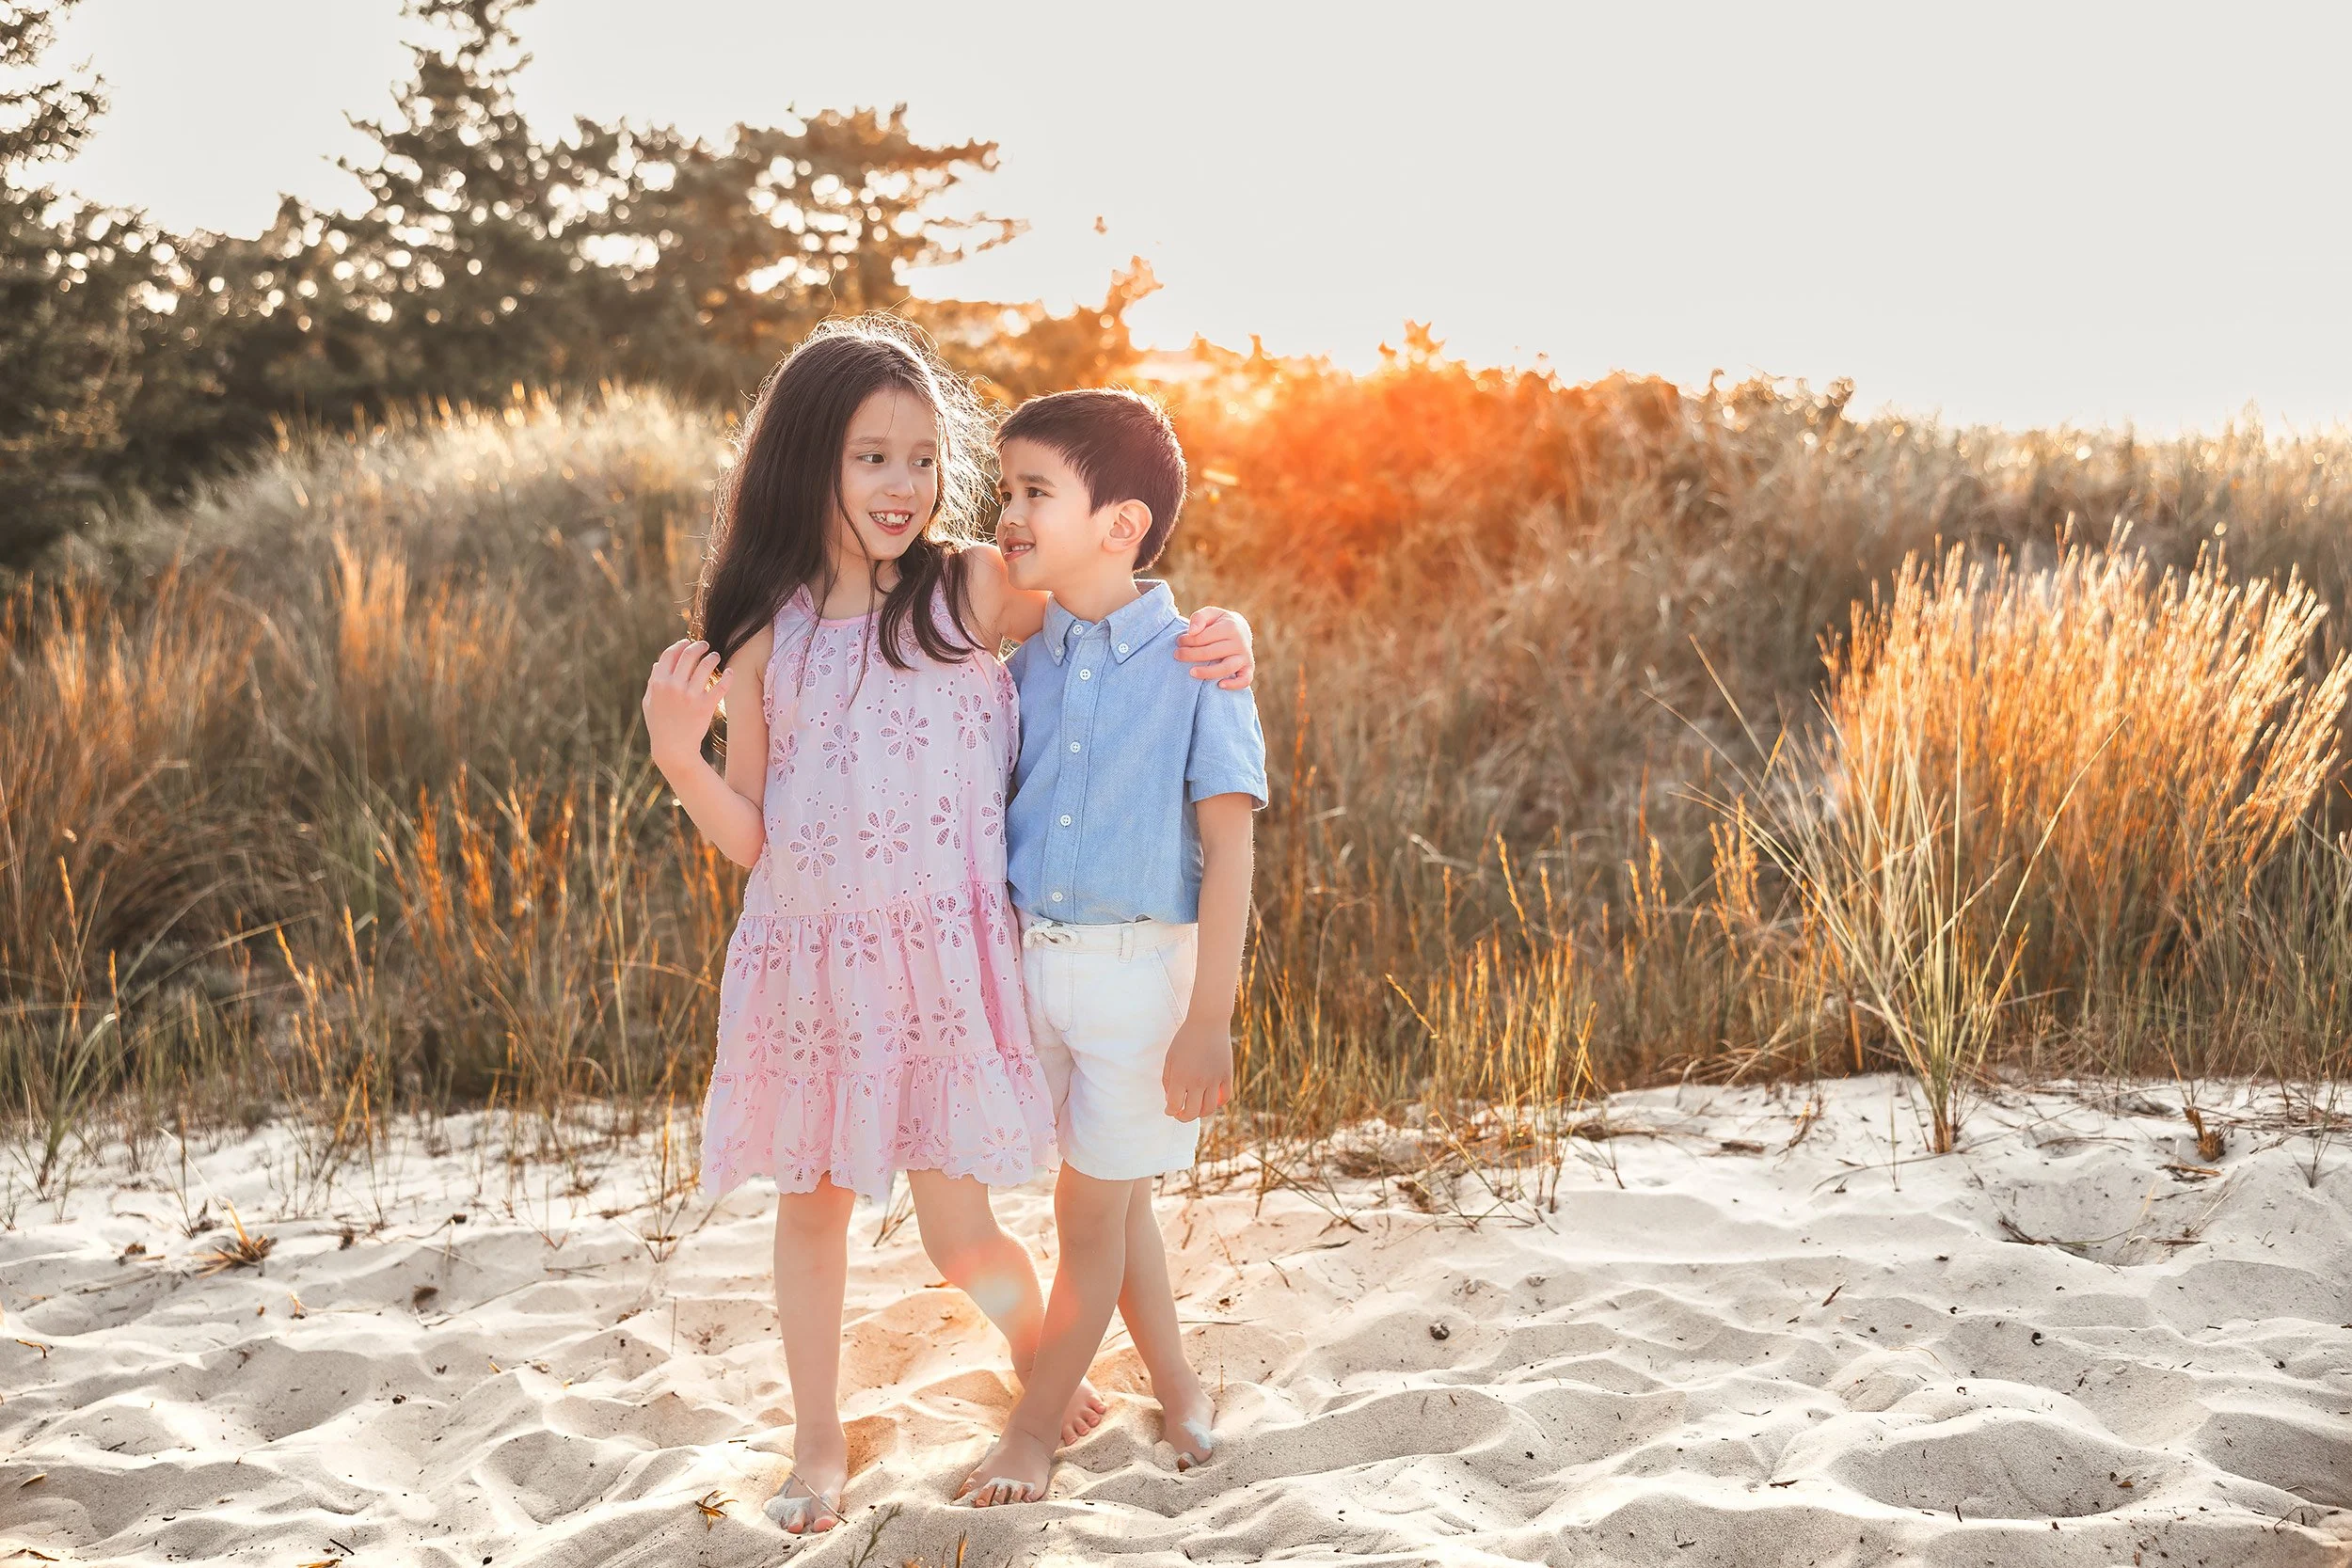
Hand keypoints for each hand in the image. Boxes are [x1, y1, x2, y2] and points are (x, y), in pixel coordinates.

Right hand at [642, 639, 726, 768]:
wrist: (673, 749)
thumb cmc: (660, 726)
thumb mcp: (649, 703)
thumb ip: (653, 682)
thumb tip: (658, 663)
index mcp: (658, 683)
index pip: (670, 654)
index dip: (679, 645)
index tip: (687, 643)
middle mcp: (674, 686)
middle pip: (689, 655)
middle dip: (699, 646)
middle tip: (706, 646)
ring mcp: (690, 696)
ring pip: (706, 665)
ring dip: (713, 657)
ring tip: (716, 657)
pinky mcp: (705, 706)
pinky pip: (721, 686)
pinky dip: (728, 676)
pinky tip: (730, 672)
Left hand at [1162, 1019, 1233, 1122]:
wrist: (1208, 1022)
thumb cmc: (1185, 1039)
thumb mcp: (1170, 1057)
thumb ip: (1168, 1080)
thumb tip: (1171, 1099)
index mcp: (1180, 1077)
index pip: (1174, 1105)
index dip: (1170, 1111)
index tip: (1169, 1110)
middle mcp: (1197, 1081)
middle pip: (1191, 1112)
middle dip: (1183, 1117)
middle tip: (1180, 1114)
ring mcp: (1214, 1080)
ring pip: (1209, 1109)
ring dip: (1200, 1113)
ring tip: (1195, 1108)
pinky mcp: (1227, 1076)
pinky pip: (1225, 1098)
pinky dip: (1218, 1103)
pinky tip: (1210, 1099)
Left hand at [1174, 607, 1253, 689]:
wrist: (1241, 630)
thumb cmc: (1220, 623)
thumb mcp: (1210, 614)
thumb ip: (1199, 618)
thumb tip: (1191, 632)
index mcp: (1231, 627)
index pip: (1205, 637)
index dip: (1188, 640)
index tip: (1179, 642)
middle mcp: (1240, 642)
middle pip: (1212, 653)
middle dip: (1191, 655)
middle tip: (1177, 655)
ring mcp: (1245, 657)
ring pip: (1226, 668)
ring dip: (1207, 672)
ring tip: (1191, 672)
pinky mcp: (1248, 669)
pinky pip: (1245, 680)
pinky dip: (1234, 684)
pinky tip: (1219, 685)